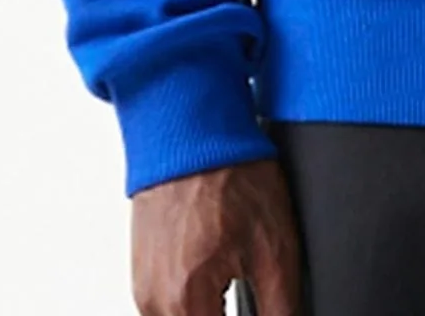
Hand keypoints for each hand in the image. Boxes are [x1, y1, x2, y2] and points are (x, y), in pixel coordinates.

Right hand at [130, 157, 304, 315]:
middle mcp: (154, 302)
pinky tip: (222, 284)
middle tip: (254, 293)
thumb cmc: (232, 173)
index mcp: (184, 299)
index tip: (266, 310)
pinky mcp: (143, 273)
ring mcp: (143, 288)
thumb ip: (281, 308)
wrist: (192, 126)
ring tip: (239, 291)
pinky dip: (196, 307)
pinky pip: (168, 310)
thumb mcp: (275, 245)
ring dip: (212, 315)